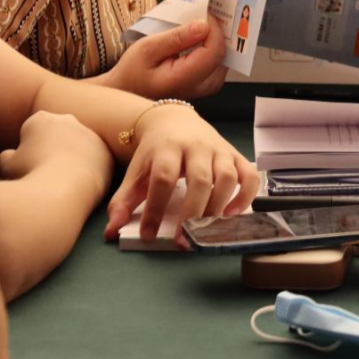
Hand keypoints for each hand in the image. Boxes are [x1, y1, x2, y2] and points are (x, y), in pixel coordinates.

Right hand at [0, 111, 112, 201]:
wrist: (63, 190)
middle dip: (52, 148)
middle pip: (57, 134)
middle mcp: (67, 119)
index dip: (26, 150)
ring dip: (71, 158)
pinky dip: (87, 170)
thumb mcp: (7, 167)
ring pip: (77, 146)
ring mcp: (89, 134)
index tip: (27, 166)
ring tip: (63, 181)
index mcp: (41, 119)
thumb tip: (9, 155)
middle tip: (46, 172)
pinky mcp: (105, 151)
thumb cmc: (31, 175)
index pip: (31, 131)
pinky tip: (80, 185)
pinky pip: (94, 160)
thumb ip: (7, 157)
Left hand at [103, 105, 258, 247]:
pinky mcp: (234, 154)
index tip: (148, 235)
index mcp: (167, 148)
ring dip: (219, 206)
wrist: (173, 119)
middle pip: (199, 179)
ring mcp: (218, 149)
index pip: (163, 178)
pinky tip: (232, 214)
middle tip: (184, 240)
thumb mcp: (136, 171)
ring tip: (207, 229)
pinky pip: (248, 175)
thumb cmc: (155, 151)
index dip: (157, 208)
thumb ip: (123, 201)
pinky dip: (245, 196)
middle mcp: (196, 146)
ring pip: (226, 177)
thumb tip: (110, 232)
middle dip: (192, 213)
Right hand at [111, 16, 227, 100]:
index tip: (204, 11)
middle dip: (216, 30)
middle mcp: (202, 87)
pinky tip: (198, 35)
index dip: (214, 28)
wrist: (129, 92)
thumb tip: (204, 25)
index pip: (215, 50)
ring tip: (200, 21)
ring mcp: (207, 87)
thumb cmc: (133, 71)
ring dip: (214, 37)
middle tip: (205, 11)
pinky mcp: (207, 83)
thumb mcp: (148, 48)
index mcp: (186, 79)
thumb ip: (177, 37)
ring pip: (223, 55)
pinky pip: (217, 59)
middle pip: (222, 53)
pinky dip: (210, 45)